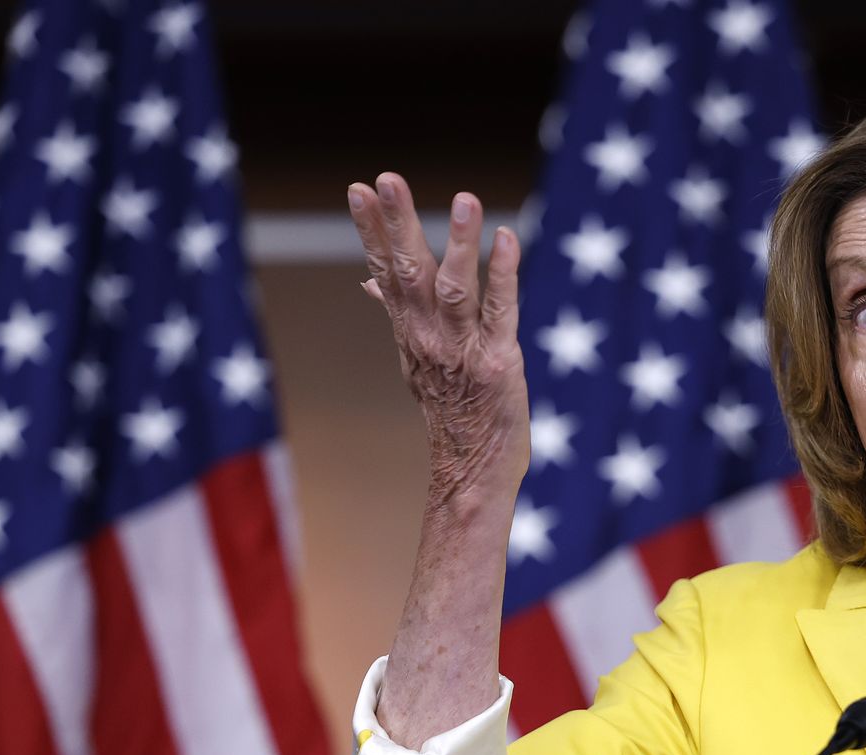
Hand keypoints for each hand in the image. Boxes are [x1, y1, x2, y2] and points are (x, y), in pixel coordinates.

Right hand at [349, 173, 529, 496]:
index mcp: (409, 328)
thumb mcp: (415, 355)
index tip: (358, 188)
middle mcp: (429, 334)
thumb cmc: (450, 405)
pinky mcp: (499, 361)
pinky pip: (501, 311)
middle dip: (398, 223)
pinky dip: (503, 274)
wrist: (472, 466)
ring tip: (464, 199)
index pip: (384, 268)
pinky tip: (506, 240)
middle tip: (387, 179)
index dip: (371, 229)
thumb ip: (397, 309)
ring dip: (459, 242)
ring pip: (455, 286)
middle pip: (409, 270)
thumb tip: (369, 279)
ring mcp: (463, 348)